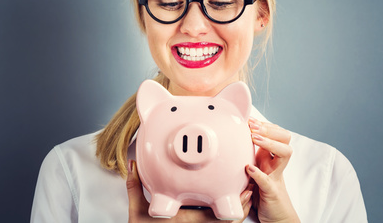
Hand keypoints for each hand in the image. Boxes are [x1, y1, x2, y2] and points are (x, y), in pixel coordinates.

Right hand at [126, 160, 252, 222]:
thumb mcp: (136, 211)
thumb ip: (134, 186)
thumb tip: (132, 164)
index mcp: (188, 221)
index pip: (217, 215)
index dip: (235, 202)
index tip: (243, 187)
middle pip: (230, 220)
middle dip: (242, 203)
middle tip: (250, 186)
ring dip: (238, 210)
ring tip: (246, 193)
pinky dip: (229, 217)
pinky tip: (228, 203)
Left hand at [246, 117, 299, 222]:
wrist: (275, 217)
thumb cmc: (261, 191)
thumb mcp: (253, 169)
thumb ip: (247, 155)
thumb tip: (230, 138)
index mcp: (271, 156)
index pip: (277, 132)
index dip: (265, 124)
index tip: (249, 120)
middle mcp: (276, 163)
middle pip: (285, 138)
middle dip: (269, 129)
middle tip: (253, 127)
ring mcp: (276, 177)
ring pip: (285, 153)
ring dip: (270, 143)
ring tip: (255, 139)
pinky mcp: (272, 192)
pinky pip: (268, 181)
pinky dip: (259, 174)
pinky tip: (249, 168)